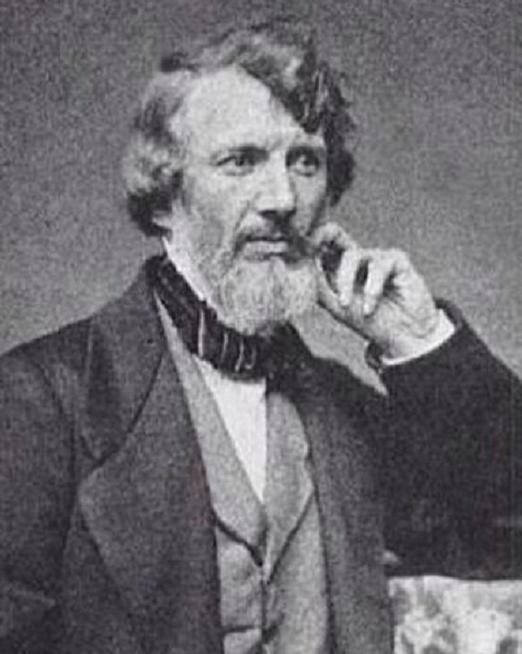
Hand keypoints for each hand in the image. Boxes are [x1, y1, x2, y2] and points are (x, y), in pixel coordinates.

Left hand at [312, 222, 442, 359]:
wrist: (401, 338)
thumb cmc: (370, 321)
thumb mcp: (336, 305)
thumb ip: (319, 284)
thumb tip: (301, 263)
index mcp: (338, 268)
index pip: (319, 246)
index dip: (305, 245)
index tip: (292, 251)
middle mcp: (357, 258)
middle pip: (334, 232)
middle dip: (319, 236)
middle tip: (308, 247)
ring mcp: (376, 257)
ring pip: (351, 255)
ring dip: (345, 282)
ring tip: (347, 306)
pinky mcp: (397, 261)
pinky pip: (378, 266)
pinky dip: (371, 291)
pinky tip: (369, 309)